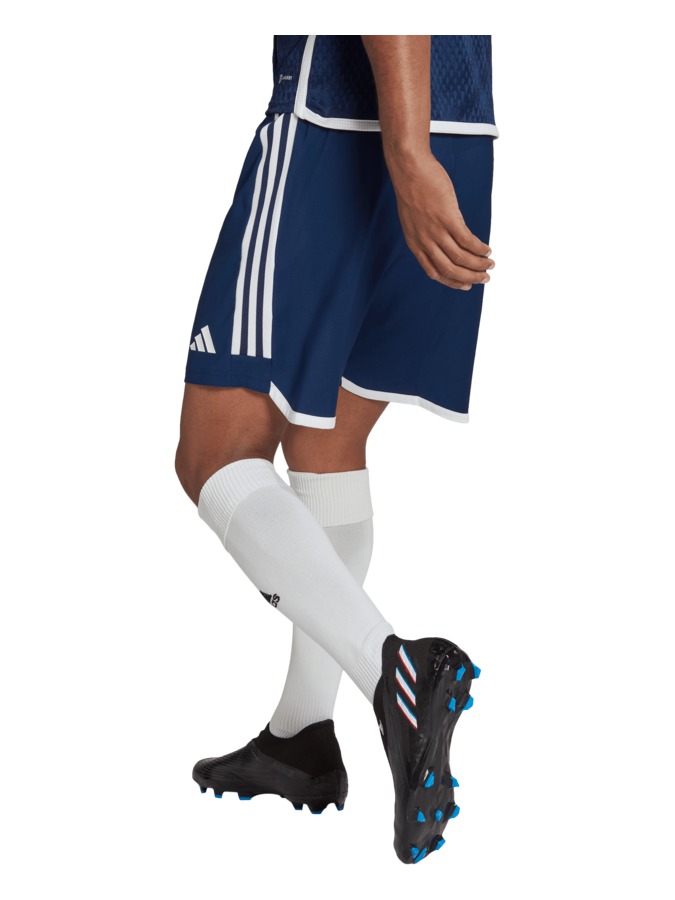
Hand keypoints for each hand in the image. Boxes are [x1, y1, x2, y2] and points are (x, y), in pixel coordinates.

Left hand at [386, 148, 493, 290]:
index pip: (434, 272)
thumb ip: (424, 233)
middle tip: (484, 278)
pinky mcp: (447, 217)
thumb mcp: (413, 219)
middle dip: (469, 277)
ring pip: (460, 258)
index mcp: (415, 243)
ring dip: (478, 264)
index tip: (465, 284)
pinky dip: (479, 248)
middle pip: (450, 269)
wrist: (408, 167)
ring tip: (490, 264)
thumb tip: (441, 242)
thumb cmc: (412, 188)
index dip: (452, 281)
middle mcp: (424, 241)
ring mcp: (435, 230)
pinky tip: (486, 249)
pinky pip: (467, 240)